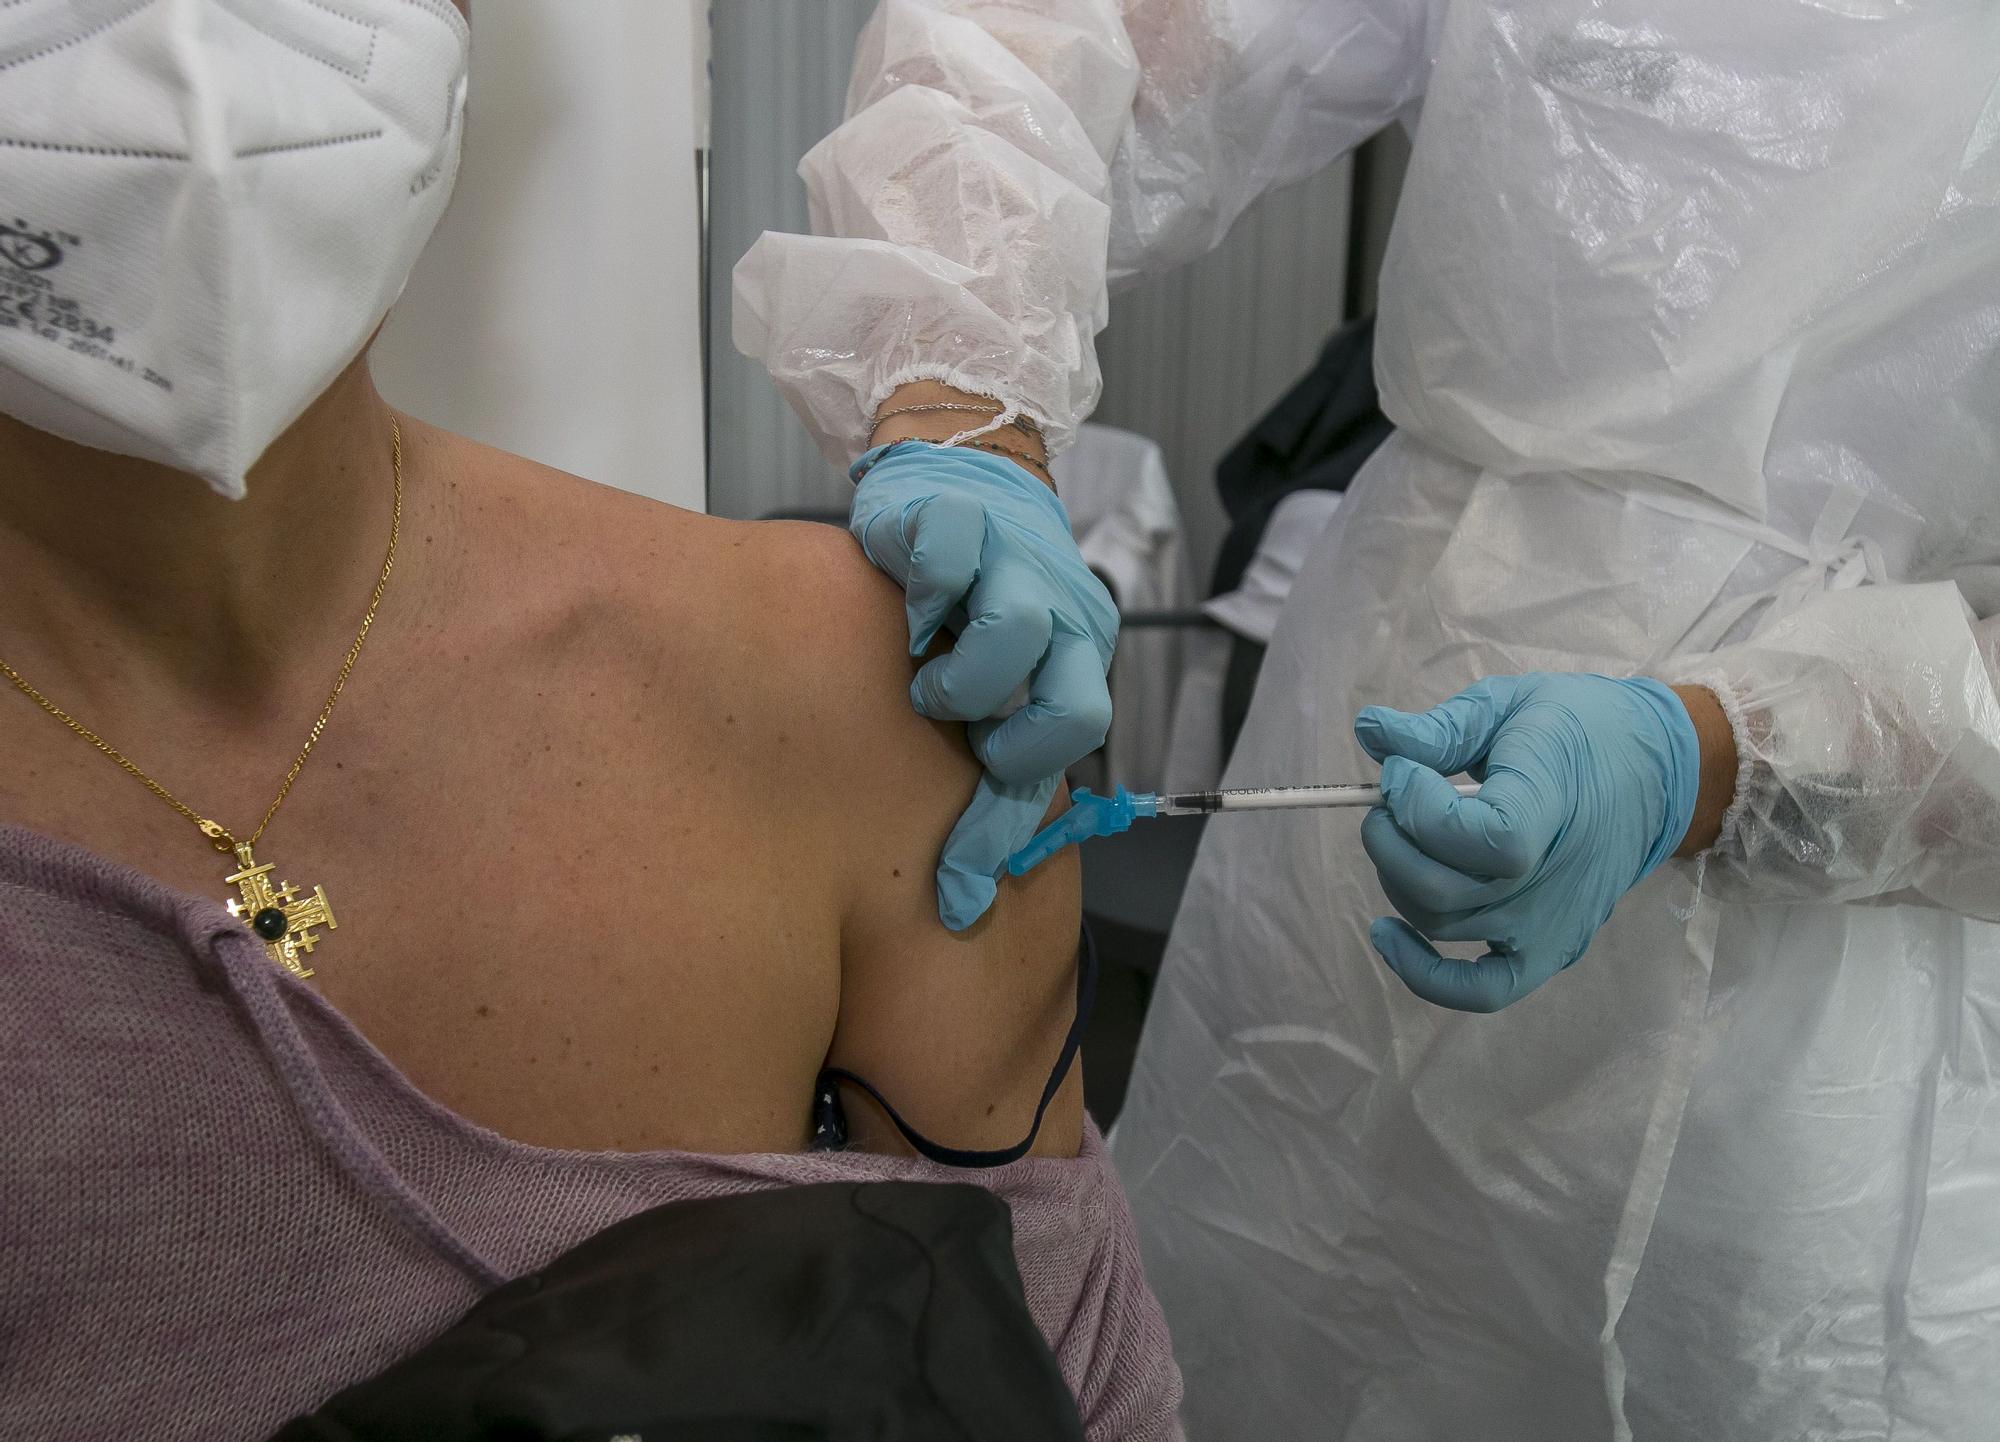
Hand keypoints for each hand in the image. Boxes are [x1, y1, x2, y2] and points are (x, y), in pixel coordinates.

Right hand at [850, 440, 1117, 929]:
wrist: (955, 482)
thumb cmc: (971, 610)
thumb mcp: (994, 697)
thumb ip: (991, 790)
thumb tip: (961, 900)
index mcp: (1081, 652)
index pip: (1083, 734)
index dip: (1023, 771)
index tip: (973, 784)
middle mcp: (1064, 608)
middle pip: (1077, 698)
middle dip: (1004, 728)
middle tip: (957, 721)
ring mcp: (1017, 560)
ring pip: (1018, 630)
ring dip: (960, 674)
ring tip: (924, 672)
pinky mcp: (956, 516)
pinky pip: (949, 558)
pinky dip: (921, 595)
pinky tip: (905, 608)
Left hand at [1353, 673, 1701, 1011]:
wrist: (1652, 770)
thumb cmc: (1576, 730)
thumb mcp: (1509, 704)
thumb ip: (1440, 728)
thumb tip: (1370, 731)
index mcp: (1552, 808)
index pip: (1484, 840)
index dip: (1421, 809)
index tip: (1403, 771)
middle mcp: (1553, 880)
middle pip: (1442, 892)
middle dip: (1389, 839)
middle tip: (1387, 797)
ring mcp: (1551, 924)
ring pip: (1440, 925)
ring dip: (1396, 878)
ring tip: (1399, 833)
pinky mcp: (1549, 950)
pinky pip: (1482, 990)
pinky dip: (1425, 975)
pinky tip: (1387, 934)